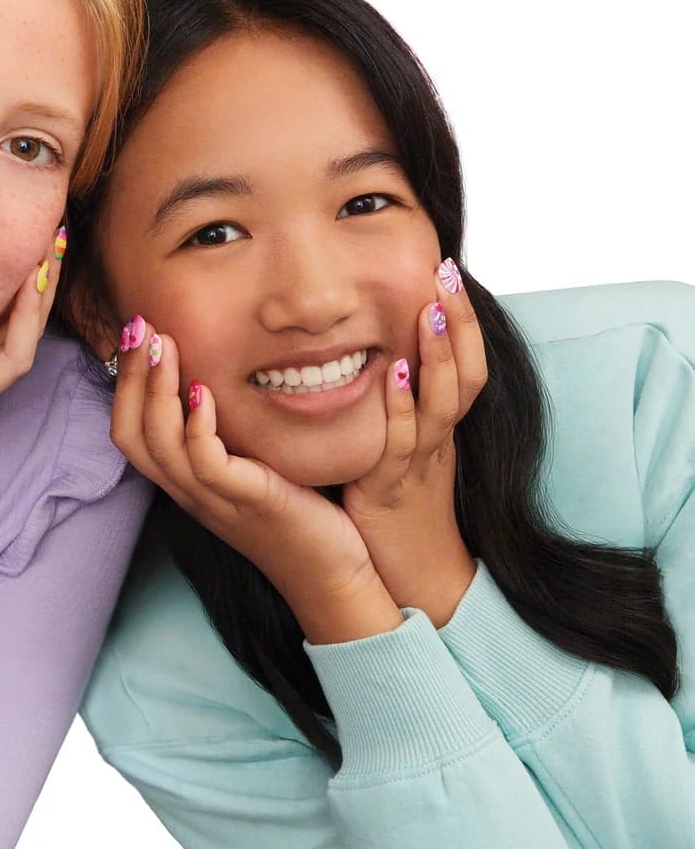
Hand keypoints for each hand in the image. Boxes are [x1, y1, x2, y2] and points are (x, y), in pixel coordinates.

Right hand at [110, 320, 400, 643]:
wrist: (334, 574)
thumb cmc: (299, 513)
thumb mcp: (255, 464)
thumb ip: (232, 430)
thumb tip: (223, 375)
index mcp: (186, 481)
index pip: (128, 431)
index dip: (123, 382)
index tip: (137, 333)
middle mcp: (189, 491)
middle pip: (130, 434)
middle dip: (129, 377)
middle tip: (140, 326)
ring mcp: (214, 499)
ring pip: (159, 444)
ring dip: (156, 389)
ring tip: (163, 344)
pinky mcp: (247, 502)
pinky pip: (205, 463)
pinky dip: (196, 425)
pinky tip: (202, 391)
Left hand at [342, 261, 485, 624]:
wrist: (412, 579)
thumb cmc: (400, 509)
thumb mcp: (406, 447)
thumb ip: (401, 405)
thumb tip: (384, 353)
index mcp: (440, 426)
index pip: (463, 362)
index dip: (461, 318)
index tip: (447, 269)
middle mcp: (438, 439)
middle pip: (464, 373)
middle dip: (458, 321)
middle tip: (447, 271)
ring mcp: (419, 463)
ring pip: (441, 404)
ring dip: (436, 355)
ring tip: (428, 310)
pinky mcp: (390, 489)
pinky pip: (400, 444)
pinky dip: (400, 408)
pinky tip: (392, 375)